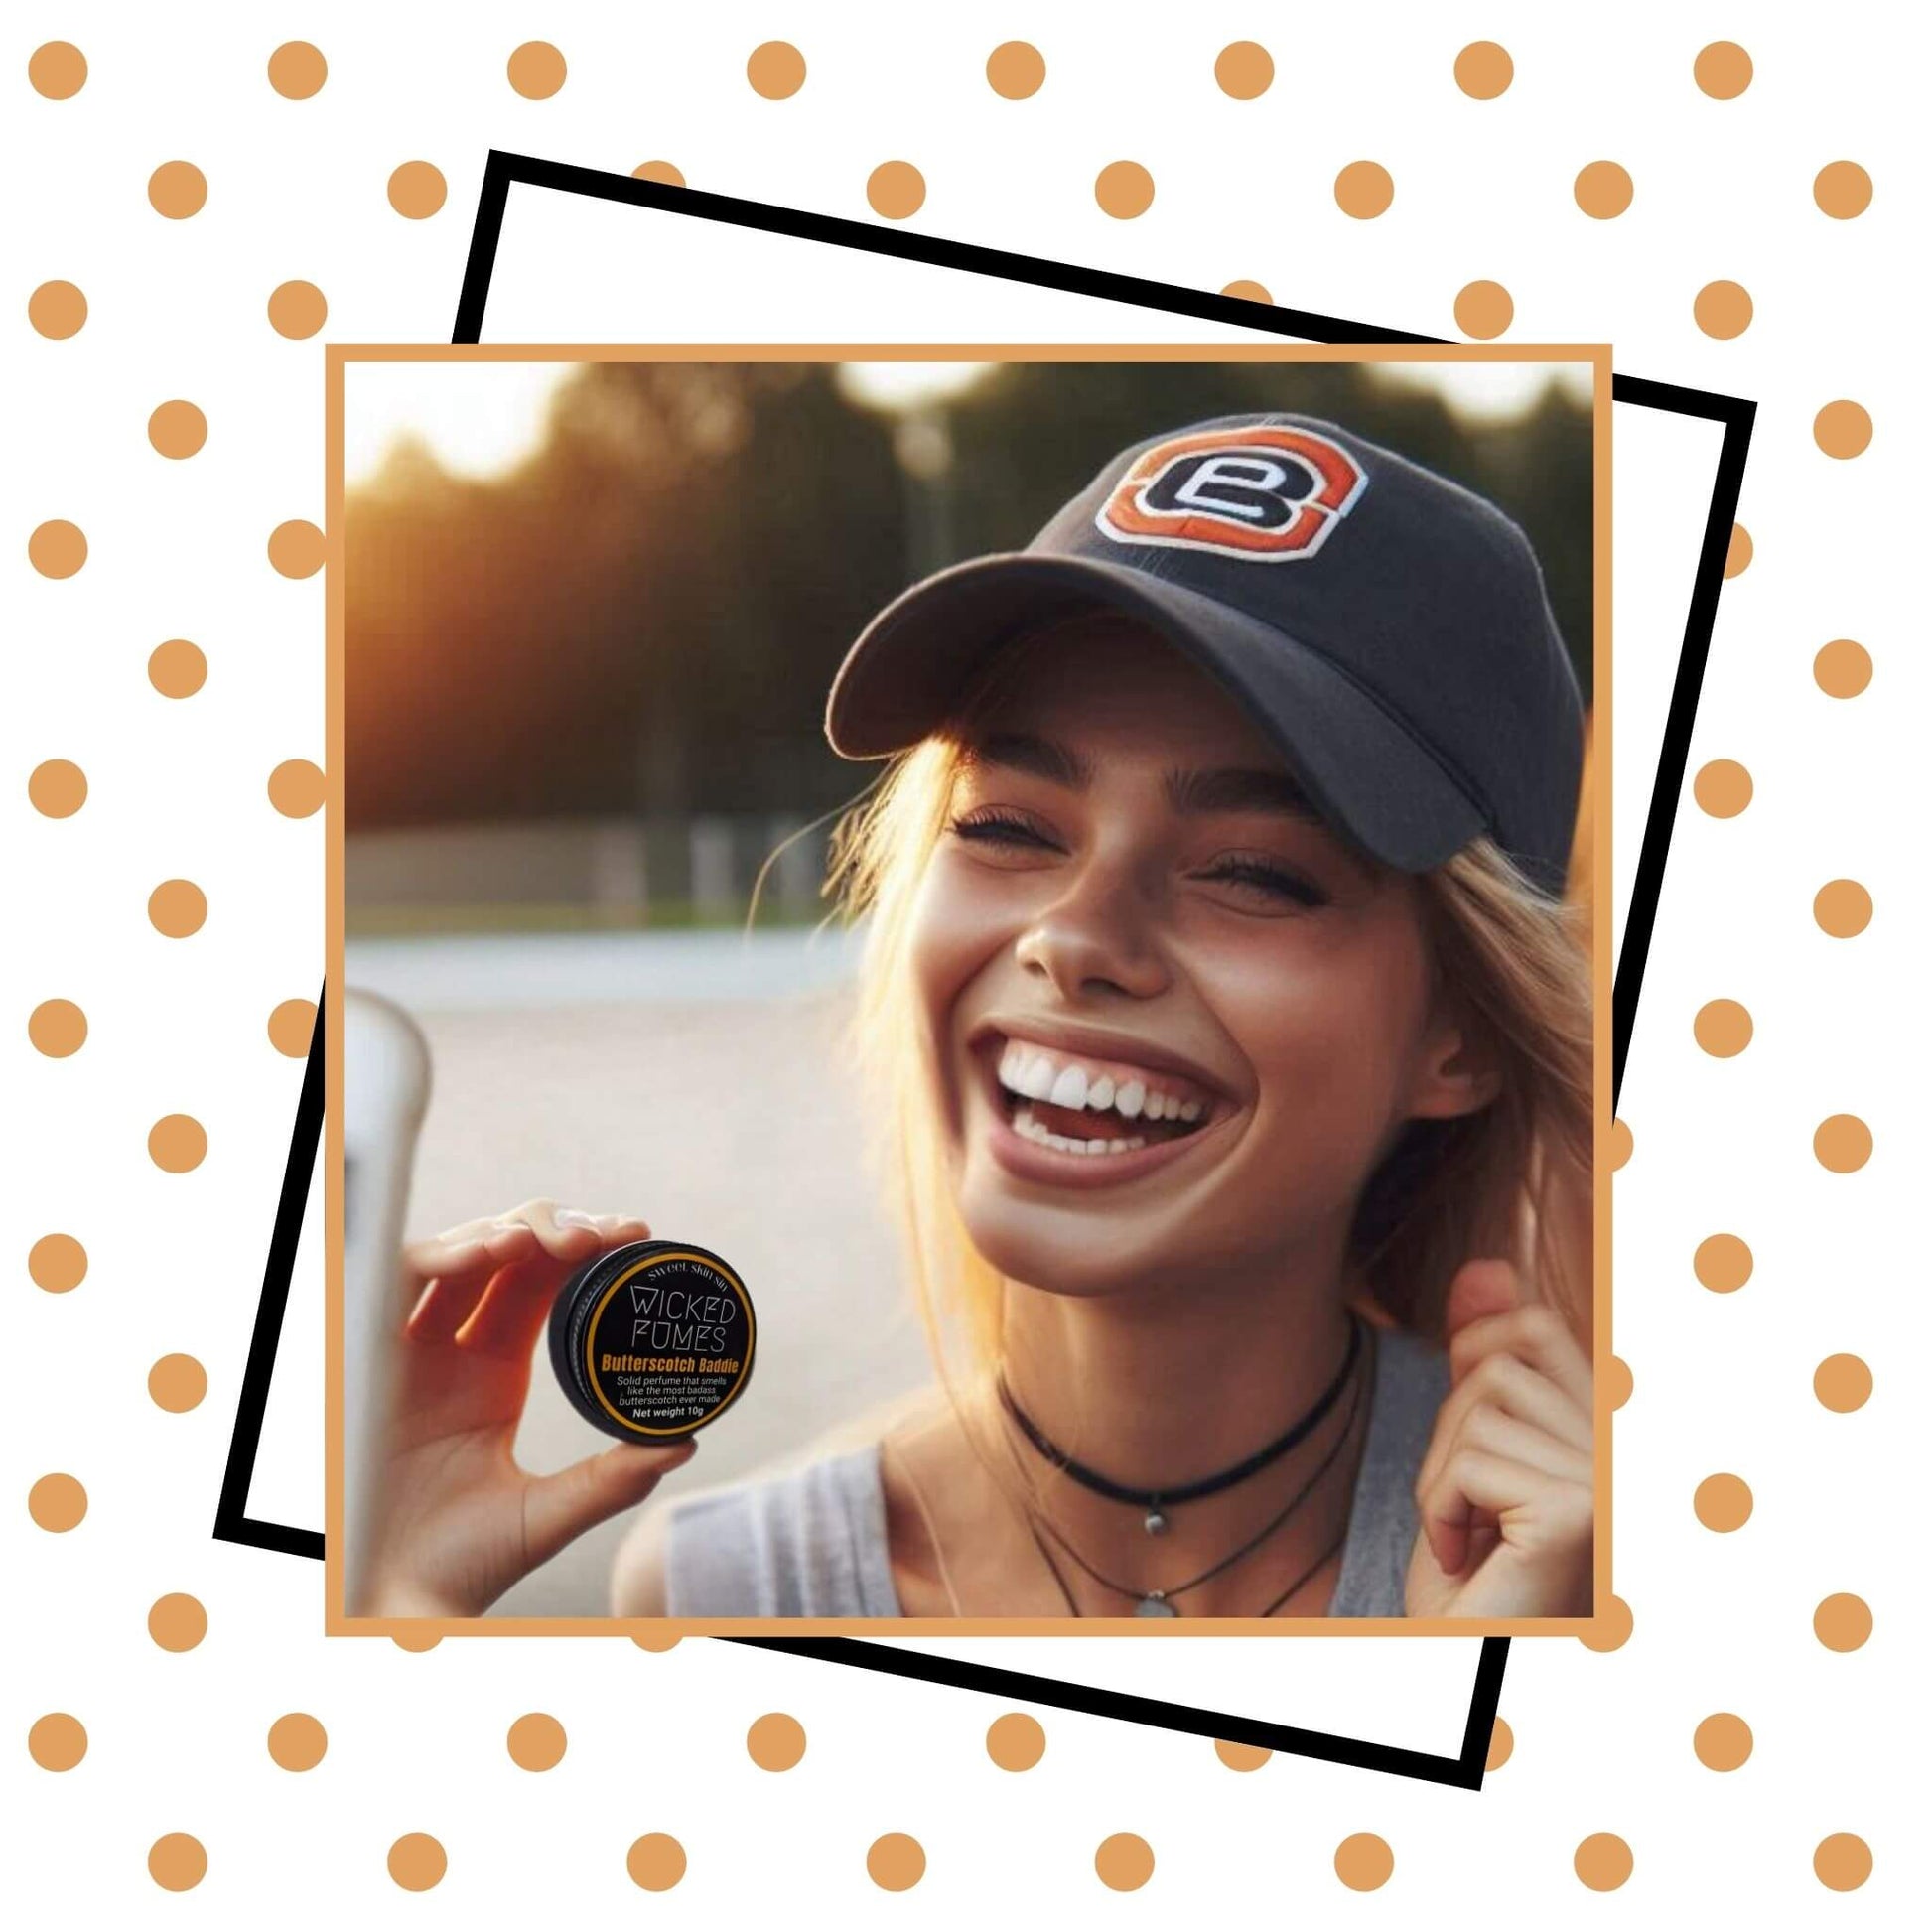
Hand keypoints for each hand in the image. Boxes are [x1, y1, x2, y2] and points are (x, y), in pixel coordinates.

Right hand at [356, 1199, 696, 1617]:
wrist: (394, 1604)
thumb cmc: (457, 1567)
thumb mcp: (546, 1516)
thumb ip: (610, 1481)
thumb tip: (683, 1444)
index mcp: (493, 1378)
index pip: (541, 1288)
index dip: (584, 1252)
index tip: (634, 1234)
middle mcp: (454, 1354)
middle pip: (505, 1258)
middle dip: (556, 1231)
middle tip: (606, 1234)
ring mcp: (413, 1351)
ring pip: (461, 1255)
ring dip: (509, 1232)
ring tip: (558, 1241)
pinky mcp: (374, 1356)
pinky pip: (406, 1281)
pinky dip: (448, 1253)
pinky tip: (492, 1251)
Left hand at [1403, 1258, 1593, 1618]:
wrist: (1470, 1658)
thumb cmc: (1473, 1574)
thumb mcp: (1469, 1452)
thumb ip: (1482, 1364)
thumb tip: (1484, 1265)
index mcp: (1605, 1429)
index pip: (1538, 1325)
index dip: (1476, 1351)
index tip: (1469, 1439)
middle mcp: (1623, 1450)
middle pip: (1499, 1364)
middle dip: (1452, 1430)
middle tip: (1464, 1505)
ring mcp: (1609, 1479)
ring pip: (1480, 1410)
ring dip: (1443, 1477)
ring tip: (1470, 1536)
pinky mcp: (1579, 1510)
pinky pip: (1469, 1463)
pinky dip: (1440, 1510)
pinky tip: (1467, 1559)